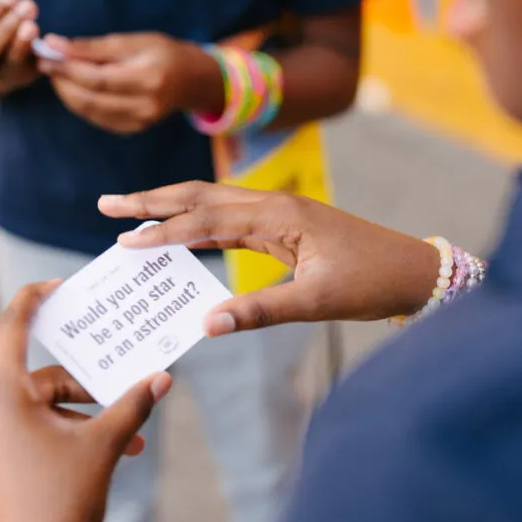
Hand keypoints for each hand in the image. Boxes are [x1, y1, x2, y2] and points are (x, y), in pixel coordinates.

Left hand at [0, 280, 171, 521]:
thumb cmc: (64, 505)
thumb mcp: (104, 445)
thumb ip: (133, 403)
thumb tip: (164, 377)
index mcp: (0, 396)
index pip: (12, 328)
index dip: (33, 300)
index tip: (55, 287)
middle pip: (34, 383)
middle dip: (82, 393)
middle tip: (120, 407)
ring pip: (23, 417)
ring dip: (67, 424)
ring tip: (113, 448)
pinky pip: (6, 446)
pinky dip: (41, 446)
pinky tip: (73, 471)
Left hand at [38, 32, 223, 134]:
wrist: (194, 81)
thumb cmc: (165, 53)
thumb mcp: (134, 41)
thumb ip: (94, 47)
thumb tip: (55, 45)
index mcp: (149, 79)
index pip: (98, 79)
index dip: (68, 68)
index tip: (47, 54)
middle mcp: (145, 106)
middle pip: (90, 99)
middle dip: (62, 81)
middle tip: (46, 63)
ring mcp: (139, 122)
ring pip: (89, 111)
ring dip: (67, 93)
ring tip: (57, 74)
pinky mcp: (133, 129)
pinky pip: (97, 118)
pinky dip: (81, 103)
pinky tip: (75, 88)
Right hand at [98, 183, 440, 332]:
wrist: (414, 271)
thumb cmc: (371, 283)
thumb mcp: (316, 303)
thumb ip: (259, 311)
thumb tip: (204, 326)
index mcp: (280, 214)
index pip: (207, 218)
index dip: (163, 230)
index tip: (123, 239)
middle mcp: (275, 204)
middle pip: (202, 195)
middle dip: (153, 200)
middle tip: (107, 204)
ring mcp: (281, 212)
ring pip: (215, 203)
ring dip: (173, 208)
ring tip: (132, 214)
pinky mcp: (287, 226)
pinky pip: (233, 220)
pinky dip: (201, 225)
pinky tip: (182, 234)